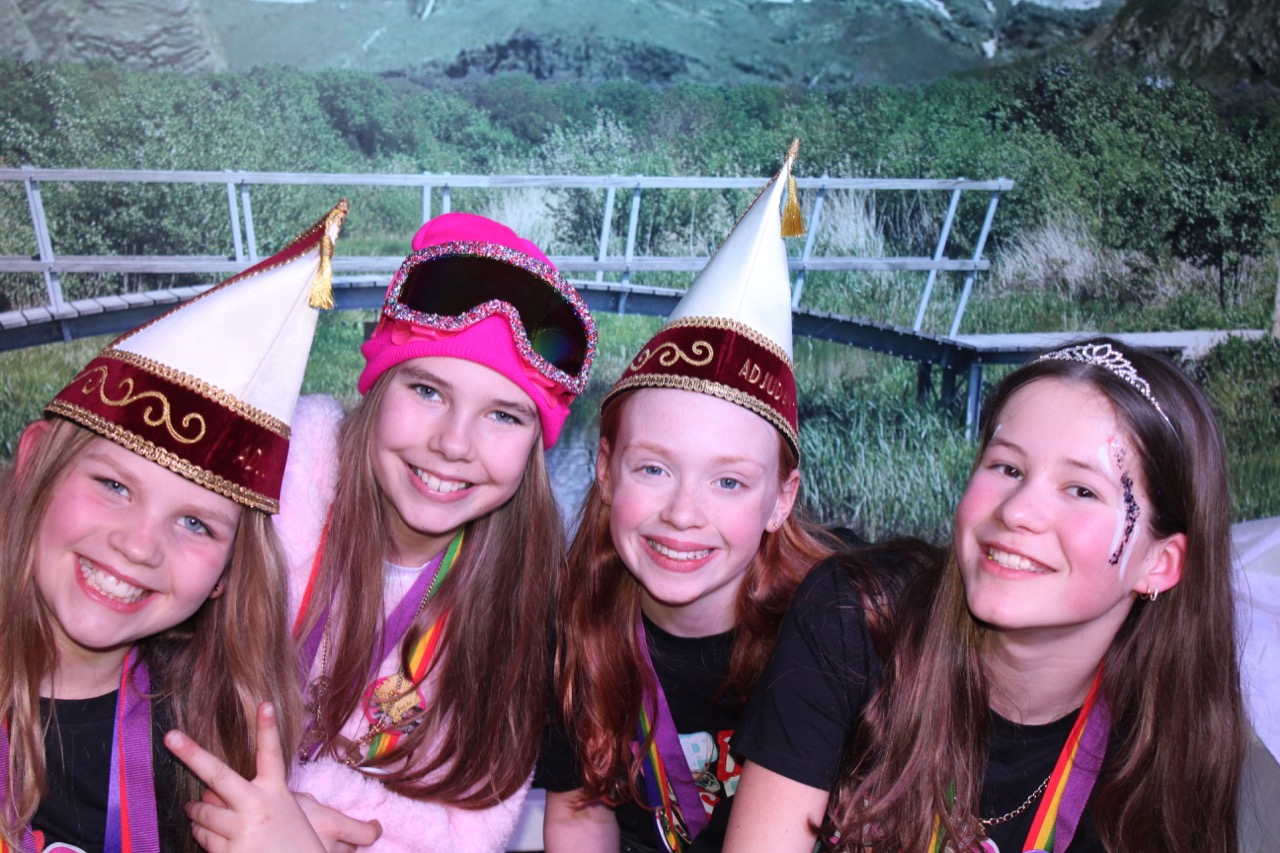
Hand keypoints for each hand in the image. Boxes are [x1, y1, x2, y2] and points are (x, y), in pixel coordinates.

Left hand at [165, 702, 381, 851]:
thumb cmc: (292, 844)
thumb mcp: (284, 814)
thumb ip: (249, 800)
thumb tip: (207, 793)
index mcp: (276, 792)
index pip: (272, 754)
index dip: (267, 728)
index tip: (264, 704)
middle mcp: (258, 807)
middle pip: (219, 775)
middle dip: (192, 754)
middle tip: (171, 737)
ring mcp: (242, 830)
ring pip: (202, 812)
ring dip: (196, 811)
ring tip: (197, 810)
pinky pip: (202, 837)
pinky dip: (202, 834)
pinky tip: (213, 836)